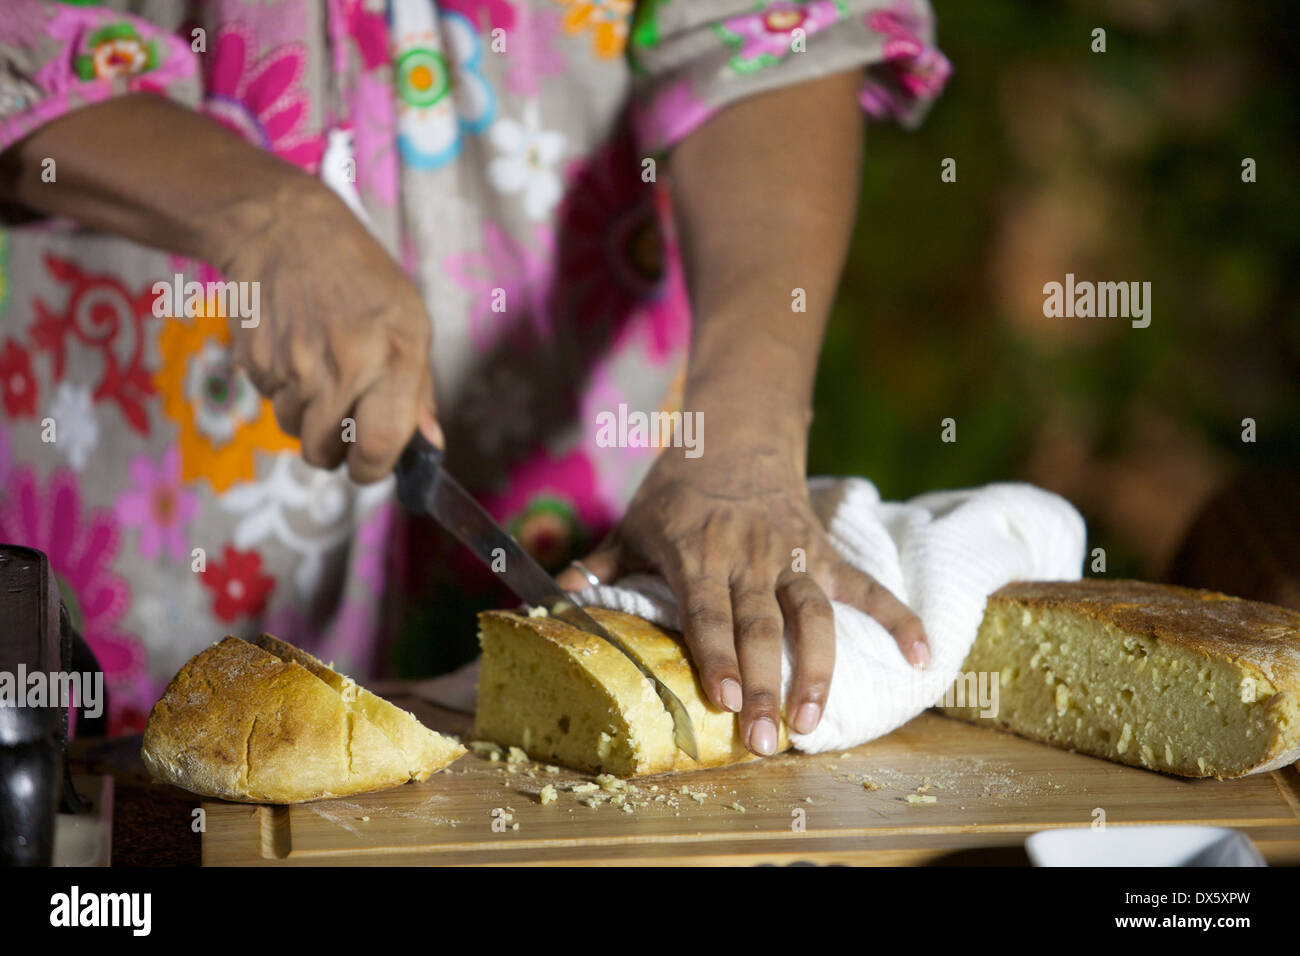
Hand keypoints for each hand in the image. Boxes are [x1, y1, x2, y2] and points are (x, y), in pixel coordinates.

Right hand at [205, 182, 440, 481]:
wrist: (284, 230)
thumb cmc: (361, 278)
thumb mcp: (410, 322)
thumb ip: (420, 390)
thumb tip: (428, 446)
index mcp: (394, 357)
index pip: (381, 446)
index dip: (373, 469)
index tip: (370, 465)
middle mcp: (344, 366)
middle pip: (325, 452)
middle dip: (335, 451)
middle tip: (343, 424)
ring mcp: (294, 366)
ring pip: (295, 432)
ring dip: (307, 419)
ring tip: (320, 373)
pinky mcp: (256, 362)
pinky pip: (271, 402)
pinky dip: (284, 392)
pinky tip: (295, 352)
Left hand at [557, 438, 928, 755]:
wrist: (735, 436)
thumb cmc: (677, 491)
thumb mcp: (632, 524)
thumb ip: (601, 566)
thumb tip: (557, 599)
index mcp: (698, 552)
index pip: (707, 610)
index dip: (713, 655)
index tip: (719, 698)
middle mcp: (748, 557)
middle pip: (760, 626)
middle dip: (762, 683)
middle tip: (765, 737)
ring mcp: (791, 555)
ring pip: (812, 615)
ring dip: (817, 668)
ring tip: (814, 719)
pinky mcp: (823, 553)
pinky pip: (865, 587)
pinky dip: (897, 617)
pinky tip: (922, 654)